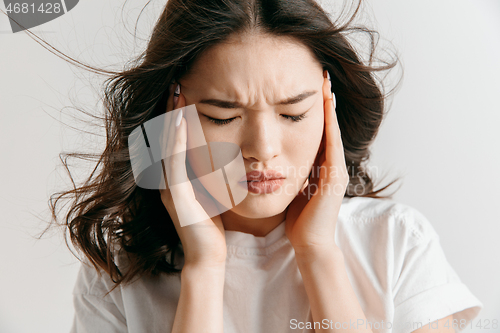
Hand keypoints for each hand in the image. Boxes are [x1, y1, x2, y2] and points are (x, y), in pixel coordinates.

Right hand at [159, 83, 226, 266]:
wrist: (209, 257)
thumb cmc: (215, 227)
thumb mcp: (212, 192)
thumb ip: (212, 173)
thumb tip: (226, 151)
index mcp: (177, 177)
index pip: (175, 139)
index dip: (177, 114)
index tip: (187, 89)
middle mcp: (168, 179)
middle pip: (166, 136)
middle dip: (171, 109)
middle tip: (178, 82)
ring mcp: (169, 187)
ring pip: (167, 145)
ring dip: (172, 118)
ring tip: (178, 92)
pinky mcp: (176, 196)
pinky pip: (174, 163)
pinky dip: (177, 141)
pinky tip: (182, 122)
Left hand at [284, 70, 348, 254]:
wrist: (310, 243)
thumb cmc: (297, 219)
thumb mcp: (290, 188)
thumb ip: (286, 172)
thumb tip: (267, 159)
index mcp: (318, 165)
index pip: (316, 130)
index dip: (312, 108)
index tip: (306, 85)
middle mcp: (331, 163)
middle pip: (327, 125)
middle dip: (324, 100)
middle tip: (320, 74)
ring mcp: (336, 169)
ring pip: (333, 130)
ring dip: (329, 106)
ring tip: (325, 82)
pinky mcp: (336, 176)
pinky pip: (334, 144)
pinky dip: (331, 124)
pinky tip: (327, 106)